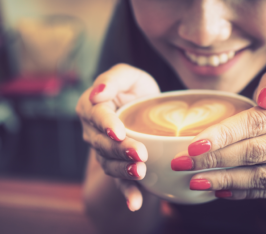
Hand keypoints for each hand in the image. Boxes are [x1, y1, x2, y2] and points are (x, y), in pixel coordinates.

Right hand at [76, 64, 159, 210]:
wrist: (145, 110)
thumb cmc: (136, 90)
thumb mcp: (129, 76)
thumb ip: (113, 78)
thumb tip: (98, 93)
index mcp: (92, 107)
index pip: (96, 116)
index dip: (106, 124)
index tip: (119, 131)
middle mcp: (94, 131)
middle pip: (103, 143)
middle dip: (120, 150)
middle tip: (139, 154)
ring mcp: (104, 151)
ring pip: (110, 163)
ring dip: (123, 170)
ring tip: (140, 173)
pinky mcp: (117, 165)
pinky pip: (119, 181)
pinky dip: (127, 192)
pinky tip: (135, 203)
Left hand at [172, 69, 265, 201]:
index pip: (258, 122)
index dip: (224, 135)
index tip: (193, 146)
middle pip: (257, 151)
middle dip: (215, 159)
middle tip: (181, 163)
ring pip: (264, 177)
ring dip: (225, 180)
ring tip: (195, 181)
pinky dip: (242, 191)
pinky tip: (219, 190)